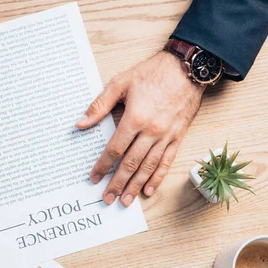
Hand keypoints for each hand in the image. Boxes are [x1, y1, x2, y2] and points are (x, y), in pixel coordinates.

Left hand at [76, 51, 204, 205]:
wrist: (187, 67)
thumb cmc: (153, 73)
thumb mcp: (121, 83)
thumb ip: (99, 105)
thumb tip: (80, 123)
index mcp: (135, 118)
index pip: (114, 150)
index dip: (103, 166)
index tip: (94, 178)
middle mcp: (151, 131)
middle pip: (130, 164)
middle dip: (117, 183)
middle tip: (107, 198)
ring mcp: (166, 136)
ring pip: (148, 167)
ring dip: (135, 186)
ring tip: (124, 201)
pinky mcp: (178, 137)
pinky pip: (167, 162)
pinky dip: (157, 178)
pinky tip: (148, 190)